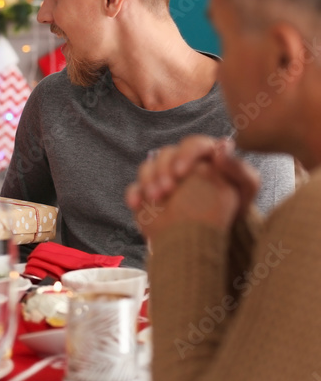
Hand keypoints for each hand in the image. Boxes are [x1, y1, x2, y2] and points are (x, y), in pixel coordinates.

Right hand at [125, 135, 258, 215]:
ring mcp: (164, 176)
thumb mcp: (246, 188)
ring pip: (148, 166)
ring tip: (156, 198)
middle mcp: (182, 161)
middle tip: (167, 189)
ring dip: (148, 180)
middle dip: (162, 169)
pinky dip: (134, 193)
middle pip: (165, 153)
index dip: (184, 155)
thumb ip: (237, 167)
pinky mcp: (150, 192)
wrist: (218, 236)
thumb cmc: (236, 209)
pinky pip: (135, 187)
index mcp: (206, 155)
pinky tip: (137, 204)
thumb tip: (221, 148)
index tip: (181, 173)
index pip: (192, 144)